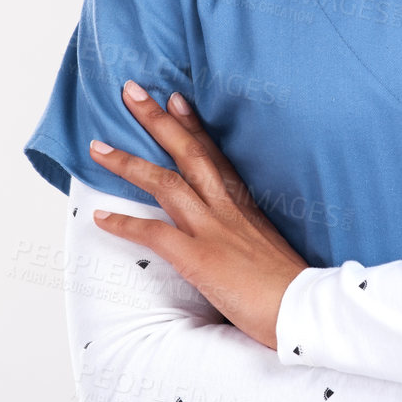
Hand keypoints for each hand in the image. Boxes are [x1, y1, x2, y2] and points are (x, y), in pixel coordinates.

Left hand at [87, 81, 307, 349]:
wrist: (304, 310)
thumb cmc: (291, 288)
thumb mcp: (270, 248)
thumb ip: (249, 235)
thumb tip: (236, 241)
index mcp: (246, 205)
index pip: (216, 154)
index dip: (193, 125)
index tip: (175, 98)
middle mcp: (228, 209)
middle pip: (188, 153)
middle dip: (157, 120)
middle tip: (131, 91)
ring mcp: (213, 230)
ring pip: (165, 183)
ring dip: (128, 163)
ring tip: (97, 148)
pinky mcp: (199, 257)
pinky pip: (154, 233)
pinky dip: (124, 224)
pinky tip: (100, 217)